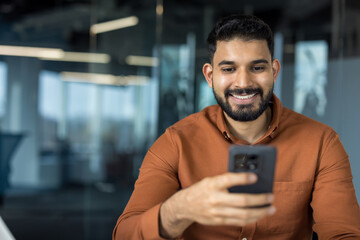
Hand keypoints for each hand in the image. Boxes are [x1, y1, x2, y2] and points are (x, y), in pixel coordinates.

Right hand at [159, 172, 274, 237]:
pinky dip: (251, 219)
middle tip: (270, 197)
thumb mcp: (210, 180)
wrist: (185, 206)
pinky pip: (239, 221)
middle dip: (259, 200)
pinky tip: (259, 215)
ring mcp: (217, 212)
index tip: (256, 177)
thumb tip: (249, 181)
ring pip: (243, 214)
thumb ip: (227, 181)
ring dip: (260, 212)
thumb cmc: (202, 190)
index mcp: (212, 184)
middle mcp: (215, 198)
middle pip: (241, 201)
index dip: (243, 178)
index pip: (229, 179)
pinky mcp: (219, 221)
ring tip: (270, 208)